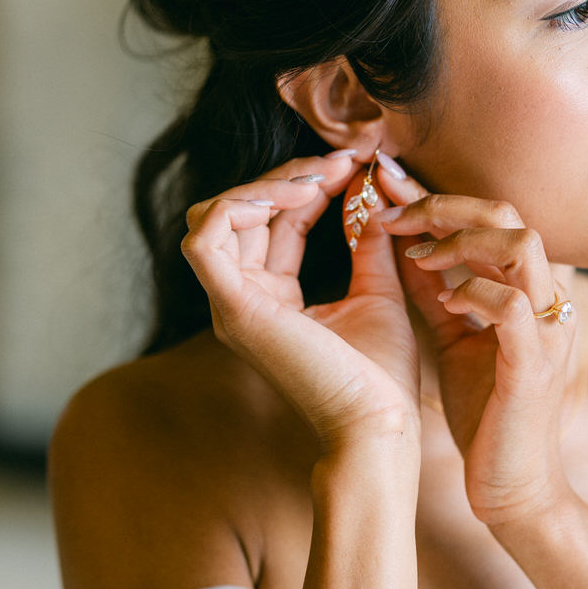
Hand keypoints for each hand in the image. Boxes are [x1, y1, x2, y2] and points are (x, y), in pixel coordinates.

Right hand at [181, 152, 420, 451]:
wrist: (379, 426)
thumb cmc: (381, 377)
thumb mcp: (379, 291)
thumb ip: (368, 243)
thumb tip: (369, 193)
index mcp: (272, 299)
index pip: (273, 222)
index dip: (307, 185)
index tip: (351, 166)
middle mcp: (242, 300)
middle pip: (240, 212)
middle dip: (289, 177)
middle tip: (340, 162)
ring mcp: (231, 306)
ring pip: (216, 216)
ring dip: (267, 185)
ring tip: (320, 177)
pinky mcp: (234, 309)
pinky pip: (206, 238)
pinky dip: (241, 205)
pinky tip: (296, 197)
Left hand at [369, 163, 575, 524]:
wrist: (512, 487)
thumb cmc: (485, 414)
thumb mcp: (452, 336)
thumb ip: (434, 289)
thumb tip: (399, 242)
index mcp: (528, 289)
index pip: (491, 216)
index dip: (437, 194)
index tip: (386, 185)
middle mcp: (546, 300)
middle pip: (508, 213)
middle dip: (443, 203)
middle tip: (390, 213)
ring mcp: (546, 331)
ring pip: (520, 244)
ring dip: (459, 240)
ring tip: (416, 256)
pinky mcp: (534, 366)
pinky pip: (510, 306)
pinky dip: (472, 291)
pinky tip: (442, 301)